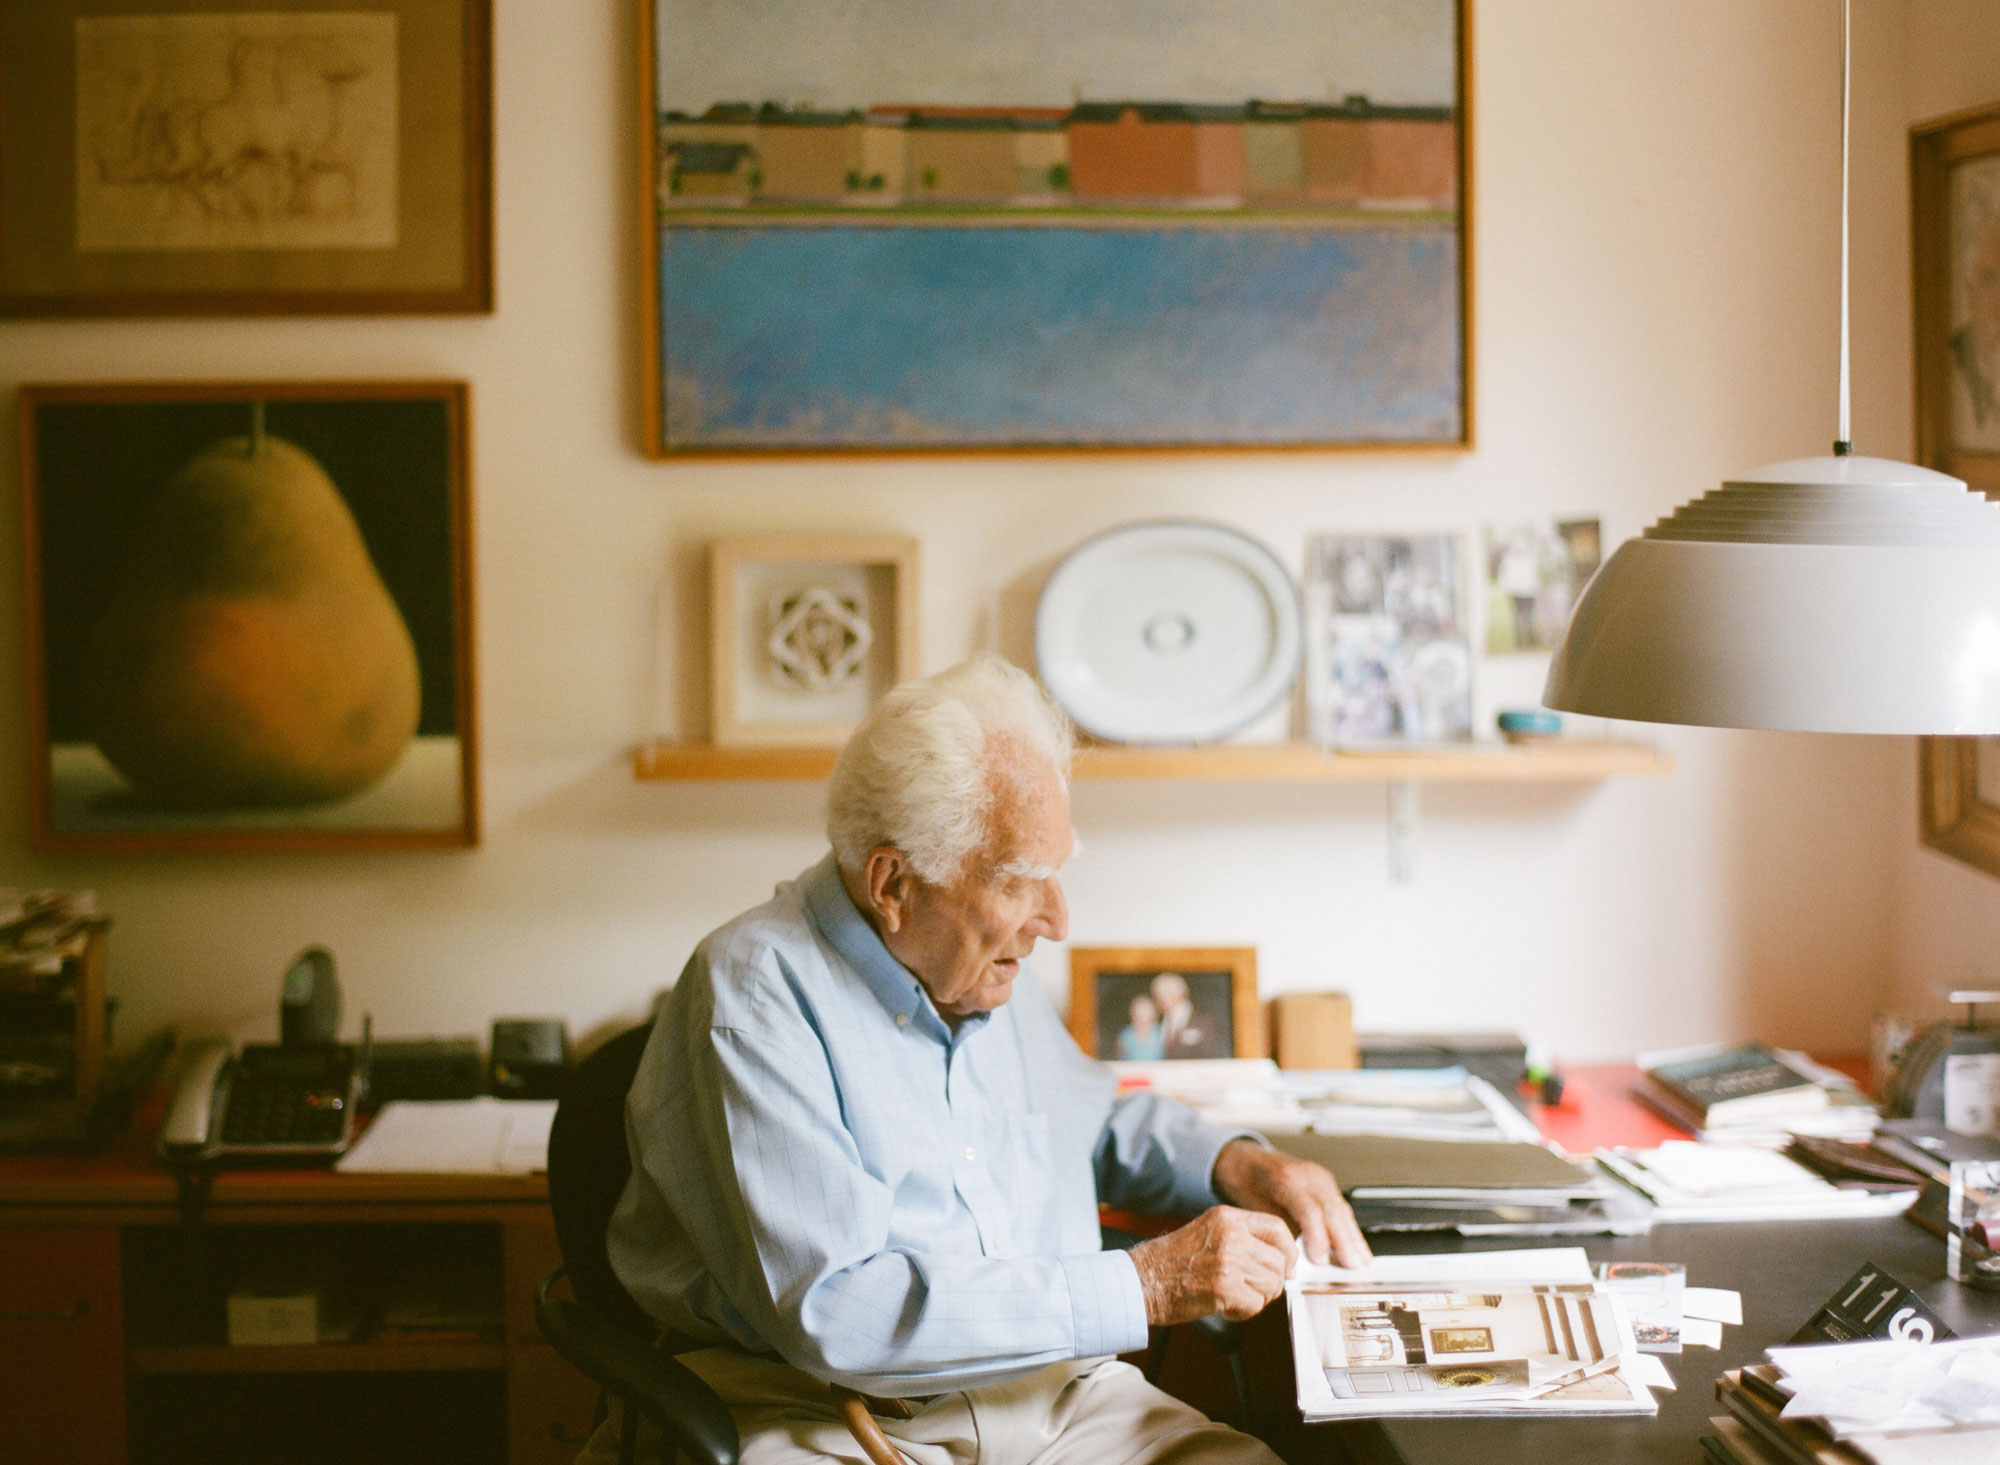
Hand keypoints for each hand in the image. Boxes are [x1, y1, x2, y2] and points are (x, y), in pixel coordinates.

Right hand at [1128, 1205, 1294, 1325]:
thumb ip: (1241, 1237)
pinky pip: (1255, 1305)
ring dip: (1257, 1298)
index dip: (1289, 1250)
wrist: (1142, 1280)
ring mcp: (1228, 1261)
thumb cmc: (1171, 1262)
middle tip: (1255, 1291)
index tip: (1287, 1266)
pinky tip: (1225, 1307)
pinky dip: (1244, 1312)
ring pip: (1271, 1284)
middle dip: (1272, 1282)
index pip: (1277, 1227)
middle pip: (1278, 1261)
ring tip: (1234, 1298)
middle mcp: (1231, 1235)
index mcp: (1227, 1217)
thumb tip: (1278, 1257)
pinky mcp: (1224, 1288)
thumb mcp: (1208, 1232)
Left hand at [1211, 1138, 1371, 1269]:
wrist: (1245, 1160)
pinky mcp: (1325, 1181)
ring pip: (1341, 1208)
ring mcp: (1319, 1176)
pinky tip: (1356, 1244)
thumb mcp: (1255, 1209)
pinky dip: (1349, 1226)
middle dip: (1344, 1241)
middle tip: (1351, 1267)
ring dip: (1353, 1236)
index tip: (1321, 1262)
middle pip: (1331, 1209)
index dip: (1318, 1238)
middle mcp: (1307, 1175)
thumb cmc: (1246, 1183)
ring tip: (1361, 1261)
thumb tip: (1298, 1257)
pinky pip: (1340, 1205)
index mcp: (1285, 1180)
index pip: (1310, 1211)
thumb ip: (1280, 1230)